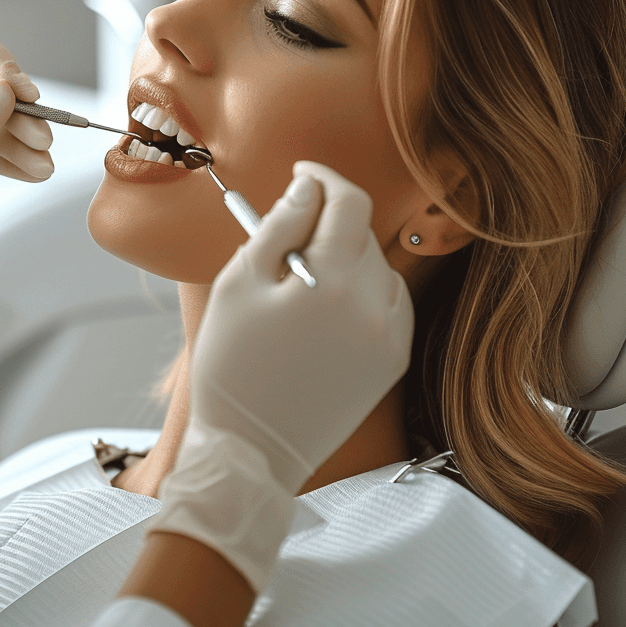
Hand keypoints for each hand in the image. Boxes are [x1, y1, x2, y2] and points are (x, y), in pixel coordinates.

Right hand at [189, 160, 413, 494]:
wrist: (251, 453)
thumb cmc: (232, 367)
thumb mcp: (238, 285)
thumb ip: (276, 226)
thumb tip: (306, 187)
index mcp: (332, 281)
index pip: (348, 201)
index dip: (324, 177)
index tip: (302, 174)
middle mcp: (374, 305)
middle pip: (362, 231)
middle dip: (327, 219)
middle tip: (286, 233)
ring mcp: (389, 336)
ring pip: (378, 266)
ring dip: (345, 255)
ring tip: (301, 280)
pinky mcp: (393, 362)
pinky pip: (389, 303)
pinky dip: (364, 290)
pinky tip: (328, 306)